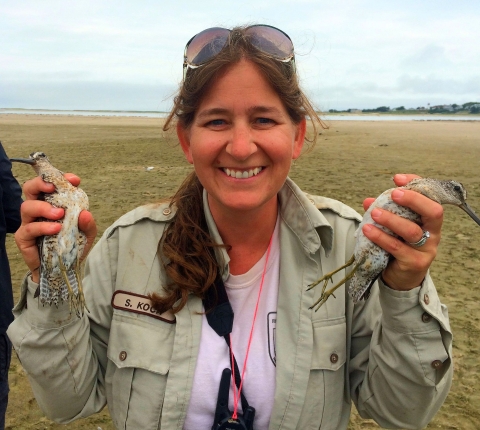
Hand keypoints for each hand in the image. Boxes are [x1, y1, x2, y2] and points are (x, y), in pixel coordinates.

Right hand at [14, 174, 96, 282]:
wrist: (65, 270)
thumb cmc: (73, 246)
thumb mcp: (87, 234)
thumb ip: (88, 224)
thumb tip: (85, 214)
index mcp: (53, 204)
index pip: (52, 185)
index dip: (60, 178)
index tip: (74, 180)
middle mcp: (39, 210)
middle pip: (30, 189)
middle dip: (40, 183)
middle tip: (53, 188)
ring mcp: (29, 223)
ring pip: (27, 206)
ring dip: (43, 207)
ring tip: (60, 214)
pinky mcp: (24, 238)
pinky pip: (28, 229)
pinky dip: (42, 227)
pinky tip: (55, 229)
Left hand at [361, 174, 442, 290]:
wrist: (402, 278)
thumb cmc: (399, 247)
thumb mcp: (394, 228)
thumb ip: (384, 213)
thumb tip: (367, 201)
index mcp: (430, 220)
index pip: (430, 196)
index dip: (416, 184)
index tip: (397, 178)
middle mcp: (433, 233)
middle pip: (433, 212)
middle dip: (413, 199)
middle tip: (393, 193)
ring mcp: (426, 249)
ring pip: (412, 231)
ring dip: (391, 219)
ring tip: (374, 213)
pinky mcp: (414, 263)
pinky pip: (397, 248)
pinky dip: (380, 237)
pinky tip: (367, 230)